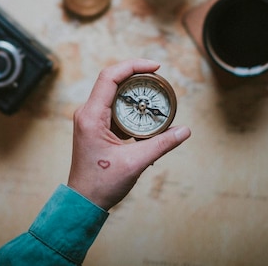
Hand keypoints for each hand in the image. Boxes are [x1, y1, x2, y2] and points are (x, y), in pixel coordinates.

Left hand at [67, 59, 190, 210]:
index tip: (155, 67)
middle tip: (159, 81)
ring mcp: (90, 119)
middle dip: (137, 77)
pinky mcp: (95, 127)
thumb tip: (184, 130)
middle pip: (112, 81)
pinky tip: (145, 116)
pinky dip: (130, 107)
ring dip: (134, 93)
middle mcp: (87, 113)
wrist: (83, 201)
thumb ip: (161, 144)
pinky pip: (113, 108)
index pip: (110, 77)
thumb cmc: (101, 184)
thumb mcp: (135, 162)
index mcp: (91, 116)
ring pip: (113, 94)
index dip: (133, 66)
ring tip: (155, 96)